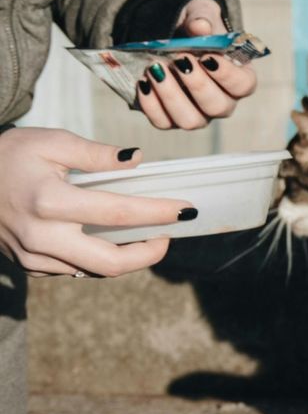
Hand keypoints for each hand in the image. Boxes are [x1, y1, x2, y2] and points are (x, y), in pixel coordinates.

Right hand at [0, 128, 193, 276]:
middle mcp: (41, 236)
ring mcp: (34, 256)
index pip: (117, 214)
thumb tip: (137, 159)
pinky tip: (115, 242)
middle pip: (110, 262)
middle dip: (149, 253)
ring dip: (128, 258)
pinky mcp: (30, 265)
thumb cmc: (8, 156)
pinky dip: (101, 260)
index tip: (185, 209)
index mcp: (49, 201)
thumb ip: (95, 153)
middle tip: (169, 235)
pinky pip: (76, 270)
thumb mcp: (50, 142)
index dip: (157, 213)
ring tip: (148, 237)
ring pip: (95, 271)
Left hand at [136, 0, 256, 129]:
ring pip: (190, 120)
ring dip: (172, 96)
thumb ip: (203, 18)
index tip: (207, 57)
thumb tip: (199, 27)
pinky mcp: (171, 118)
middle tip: (180, 59)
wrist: (171, 36)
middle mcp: (222, 102)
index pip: (244, 86)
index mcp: (239, 77)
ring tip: (156, 70)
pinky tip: (143, 82)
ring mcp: (198, 114)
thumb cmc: (195, 29)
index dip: (227, 75)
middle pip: (218, 107)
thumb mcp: (201, 14)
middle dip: (197, 84)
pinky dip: (150, 104)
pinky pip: (163, 122)